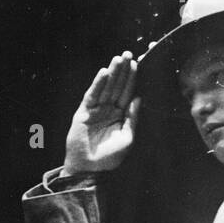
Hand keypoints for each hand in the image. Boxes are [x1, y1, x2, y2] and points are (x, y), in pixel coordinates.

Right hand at [62, 52, 140, 175]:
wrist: (88, 168)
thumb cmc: (109, 157)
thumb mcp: (127, 138)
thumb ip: (133, 118)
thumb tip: (139, 98)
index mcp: (121, 115)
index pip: (128, 93)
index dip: (132, 79)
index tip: (138, 63)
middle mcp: (109, 110)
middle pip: (118, 86)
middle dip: (123, 71)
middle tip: (128, 54)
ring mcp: (96, 110)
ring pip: (106, 88)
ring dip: (112, 73)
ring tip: (118, 58)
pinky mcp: (83, 113)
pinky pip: (92, 95)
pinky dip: (97, 84)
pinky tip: (103, 73)